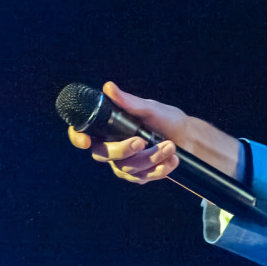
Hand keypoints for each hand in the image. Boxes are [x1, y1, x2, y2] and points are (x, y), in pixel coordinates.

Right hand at [67, 81, 187, 184]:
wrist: (188, 136)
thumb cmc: (165, 119)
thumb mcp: (149, 108)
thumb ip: (128, 102)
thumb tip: (109, 87)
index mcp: (108, 128)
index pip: (83, 133)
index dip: (78, 138)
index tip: (86, 141)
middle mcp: (111, 147)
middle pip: (103, 155)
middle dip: (124, 149)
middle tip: (142, 141)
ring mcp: (124, 164)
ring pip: (127, 168)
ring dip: (151, 157)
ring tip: (170, 146)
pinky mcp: (139, 176)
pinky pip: (143, 177)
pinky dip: (160, 169)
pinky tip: (172, 160)